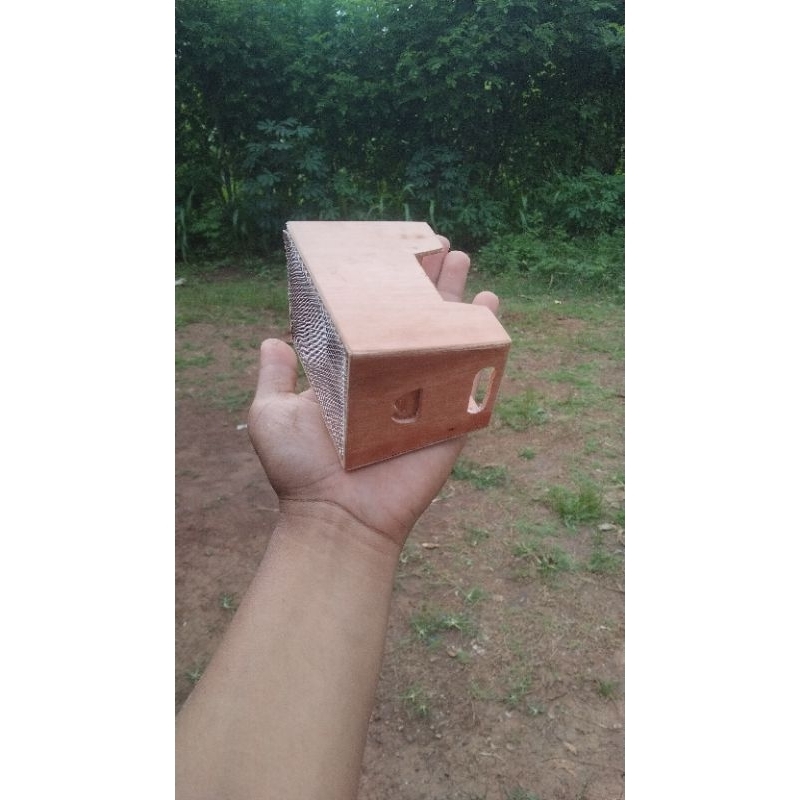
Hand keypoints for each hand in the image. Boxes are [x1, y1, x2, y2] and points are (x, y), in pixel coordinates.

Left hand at [248, 237, 498, 547]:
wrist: (336, 515)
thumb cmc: (300, 471)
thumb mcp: (272, 415)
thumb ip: (273, 377)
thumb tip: (273, 339)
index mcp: (353, 374)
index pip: (371, 320)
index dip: (382, 289)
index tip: (388, 256)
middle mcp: (389, 379)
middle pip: (412, 321)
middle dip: (426, 284)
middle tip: (438, 248)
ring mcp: (422, 397)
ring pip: (443, 339)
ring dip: (456, 302)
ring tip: (463, 263)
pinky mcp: (447, 419)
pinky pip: (470, 378)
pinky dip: (483, 346)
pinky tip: (492, 314)